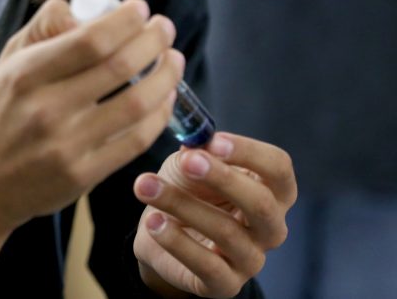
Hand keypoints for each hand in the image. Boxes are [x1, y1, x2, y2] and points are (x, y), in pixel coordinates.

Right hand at [0, 0, 182, 237]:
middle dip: (154, 40)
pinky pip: (136, 140)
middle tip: (165, 28)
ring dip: (166, 76)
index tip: (141, 9)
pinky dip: (159, 114)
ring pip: (137, 104)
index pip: (90, 40)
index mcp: (25, 75)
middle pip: (120, 66)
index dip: (126, 20)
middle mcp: (45, 109)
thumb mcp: (6, 63)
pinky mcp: (83, 176)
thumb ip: (43, 29)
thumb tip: (85, 6)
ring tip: (173, 59)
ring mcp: (66, 146)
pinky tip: (164, 97)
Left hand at [132, 133, 296, 297]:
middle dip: (222, 178)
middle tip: (187, 162)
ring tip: (145, 186)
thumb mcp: (189, 164)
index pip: (278, 168)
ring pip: (226, 231)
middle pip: (261, 203)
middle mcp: (270, 227)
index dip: (249, 153)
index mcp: (271, 190)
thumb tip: (196, 140)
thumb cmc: (186, 190)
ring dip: (181, 204)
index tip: (214, 141)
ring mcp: (251, 259)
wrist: (160, 232)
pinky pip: (207, 265)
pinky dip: (176, 242)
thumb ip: (197, 151)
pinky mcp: (226, 284)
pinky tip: (153, 223)